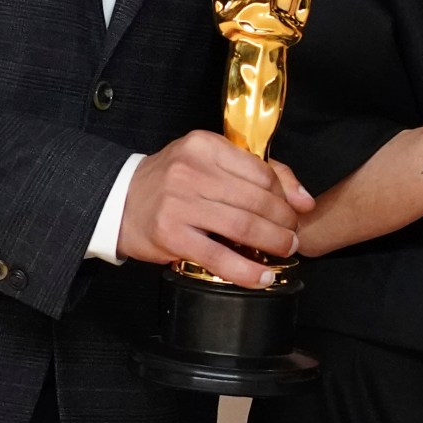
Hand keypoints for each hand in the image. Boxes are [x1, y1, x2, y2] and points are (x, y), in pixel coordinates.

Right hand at [117, 130, 316, 287]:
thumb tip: (304, 199)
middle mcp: (190, 171)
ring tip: (284, 251)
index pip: (260, 171)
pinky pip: (218, 256)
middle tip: (292, 236)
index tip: (297, 210)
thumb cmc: (172, 182)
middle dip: (283, 222)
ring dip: (272, 243)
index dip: (285, 194)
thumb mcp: (209, 163)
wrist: (118, 202)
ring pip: (242, 226)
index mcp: (204, 146)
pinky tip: (262, 276)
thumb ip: (257, 173)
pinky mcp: (171, 235)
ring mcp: (178, 203)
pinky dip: (246, 270)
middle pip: (255, 199)